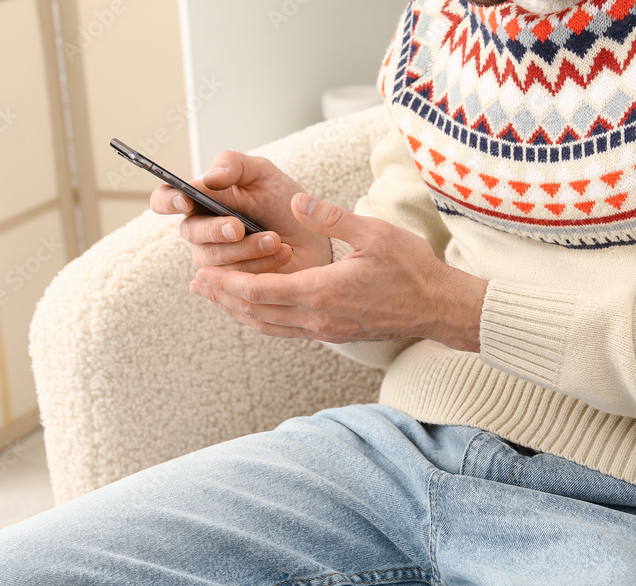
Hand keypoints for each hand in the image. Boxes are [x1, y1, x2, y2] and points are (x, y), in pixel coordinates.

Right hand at [149, 152, 332, 273]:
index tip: (186, 200)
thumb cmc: (283, 203)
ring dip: (246, 249)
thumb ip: (235, 165)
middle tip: (239, 227)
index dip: (168, 200)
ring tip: (276, 240)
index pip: (165, 199)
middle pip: (190, 232)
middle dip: (215, 230)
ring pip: (214, 260)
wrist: (314, 238)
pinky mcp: (229, 284)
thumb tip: (210, 177)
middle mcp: (200, 231)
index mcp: (201, 200)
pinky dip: (260, 266)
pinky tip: (282, 254)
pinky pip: (233, 281)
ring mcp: (212, 261)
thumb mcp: (263, 174)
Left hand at [190, 194, 487, 352]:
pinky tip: (254, 308)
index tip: (204, 273)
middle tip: (196, 285)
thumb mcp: (373, 233)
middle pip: (257, 312)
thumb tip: (298, 202)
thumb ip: (331, 218)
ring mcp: (325, 330)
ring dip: (239, 312)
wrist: (439, 307)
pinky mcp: (332, 333)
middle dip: (224, 298)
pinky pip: (286, 330)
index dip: (228, 284)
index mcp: (322, 293)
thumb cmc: (412, 268)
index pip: (261, 291)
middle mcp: (317, 318)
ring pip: (269, 326)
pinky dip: (262, 319)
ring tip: (215, 298)